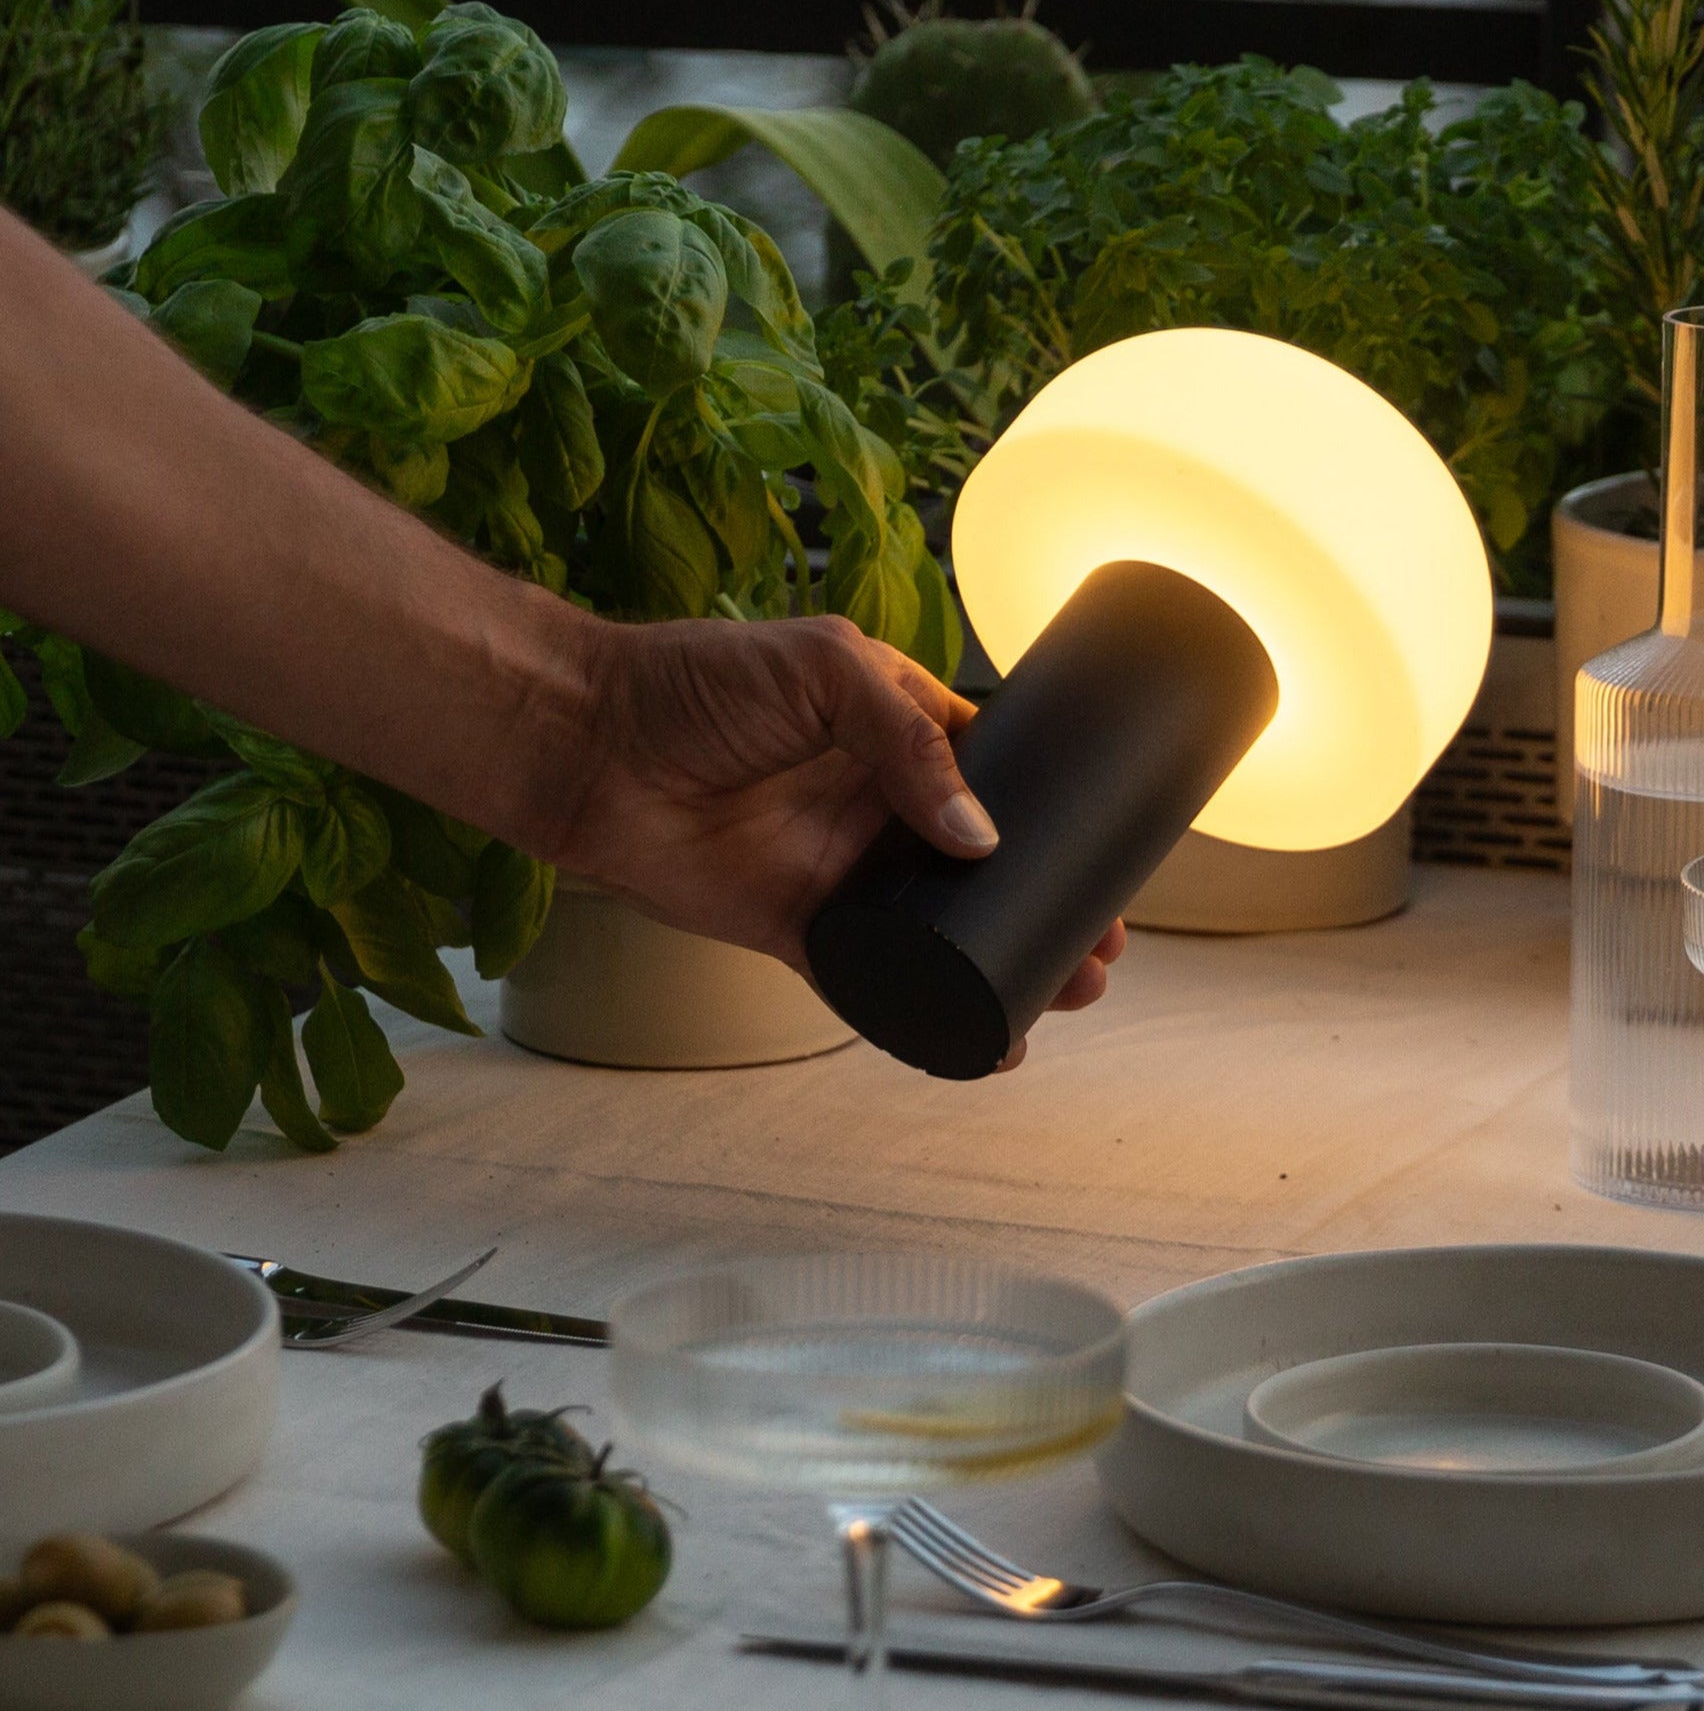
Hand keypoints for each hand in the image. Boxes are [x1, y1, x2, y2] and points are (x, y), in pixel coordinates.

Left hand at [536, 613, 1125, 1059]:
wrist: (589, 741)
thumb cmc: (695, 680)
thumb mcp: (826, 669)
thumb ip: (906, 739)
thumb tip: (979, 836)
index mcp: (898, 733)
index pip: (998, 783)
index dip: (1053, 823)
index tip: (1107, 863)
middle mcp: (877, 807)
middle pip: (987, 871)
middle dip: (1049, 910)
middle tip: (1101, 954)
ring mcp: (839, 870)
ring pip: (942, 934)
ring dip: (1002, 965)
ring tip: (1063, 997)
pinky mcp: (794, 927)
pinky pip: (870, 981)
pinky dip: (921, 1015)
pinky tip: (974, 1041)